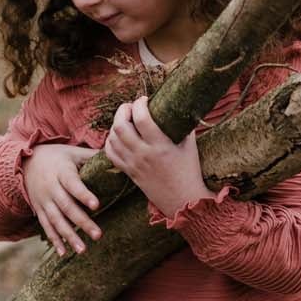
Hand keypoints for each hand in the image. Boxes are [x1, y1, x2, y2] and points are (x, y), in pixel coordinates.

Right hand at [22, 143, 101, 255]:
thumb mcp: (73, 152)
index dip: (83, 194)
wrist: (26, 163)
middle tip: (98, 235)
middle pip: (67, 207)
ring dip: (69, 236)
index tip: (96, 205)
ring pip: (56, 221)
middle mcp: (51, 188)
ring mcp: (44, 201)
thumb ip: (92, 156)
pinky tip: (63, 253)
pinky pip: (46, 227)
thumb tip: (117, 157)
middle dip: (82, 222)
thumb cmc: (58, 157)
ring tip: (83, 250)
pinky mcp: (39, 210)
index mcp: (61, 172)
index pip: (73, 184)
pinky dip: (54, 240)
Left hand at [103, 96, 211, 219]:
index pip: (142, 118)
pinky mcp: (129, 172)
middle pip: (120, 126)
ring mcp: (134, 164)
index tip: (144, 100)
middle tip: (130, 107)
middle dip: (122, 111)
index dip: (139, 104)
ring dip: (115, 125)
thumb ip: (183, 126)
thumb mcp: (190, 146)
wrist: (183, 200)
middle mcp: (144, 154)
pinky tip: (117, 136)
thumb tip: (179, 108)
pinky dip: (110, 142)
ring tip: (125, 120)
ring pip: (112, 139)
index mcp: (161, 146)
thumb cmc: (189, 171)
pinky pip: (110, 154)